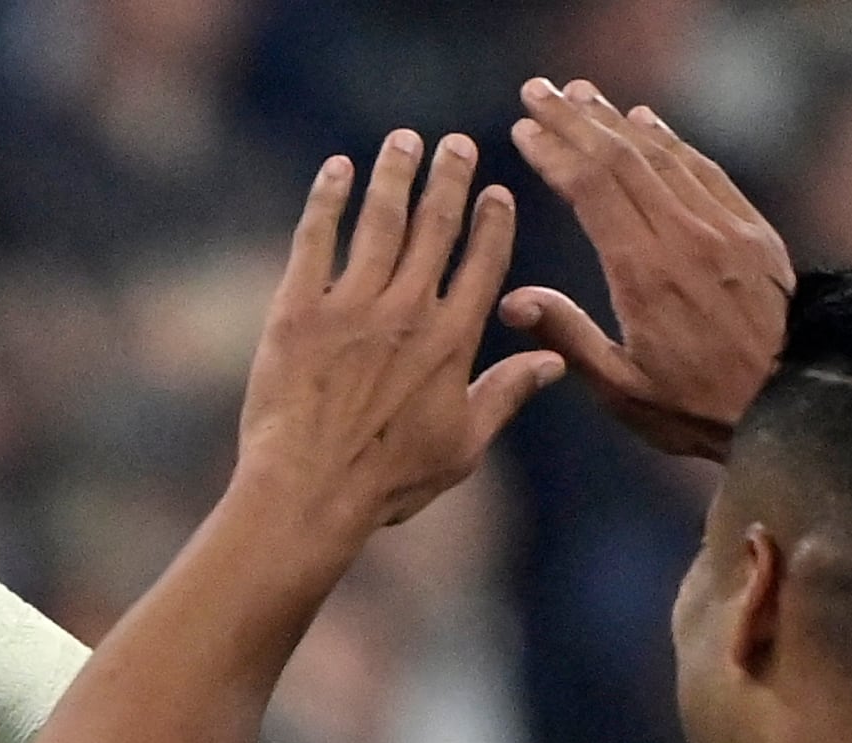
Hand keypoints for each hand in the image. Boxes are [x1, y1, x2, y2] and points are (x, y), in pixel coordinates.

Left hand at [234, 131, 565, 536]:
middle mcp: (408, 310)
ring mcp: (351, 306)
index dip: (492, 221)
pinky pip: (315, 238)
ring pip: (380, 219)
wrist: (309, 491)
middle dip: (449, 178)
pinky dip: (327, 198)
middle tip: (456, 145)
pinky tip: (337, 169)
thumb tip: (554, 362)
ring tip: (404, 141)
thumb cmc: (387, 481)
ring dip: (395, 173)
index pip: (483, 262)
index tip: (496, 191)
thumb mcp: (462, 446)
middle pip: (435, 226)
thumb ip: (506, 394)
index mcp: (453, 340)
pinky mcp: (298, 310)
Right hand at [502, 80, 791, 461]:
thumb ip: (567, 339)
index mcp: (645, 275)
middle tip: (538, 91)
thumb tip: (512, 301)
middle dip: (575, 120)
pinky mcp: (752, 231)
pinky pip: (704, 170)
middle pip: (622, 159)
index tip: (523, 129)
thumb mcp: (623, 391)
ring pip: (662, 156)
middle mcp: (685, 238)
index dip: (555, 153)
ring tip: (581, 96)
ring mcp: (723, 228)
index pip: (592, 190)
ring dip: (617, 120)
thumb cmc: (698, 409)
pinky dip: (670, 140)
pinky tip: (645, 122)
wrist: (794, 404)